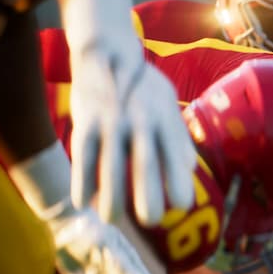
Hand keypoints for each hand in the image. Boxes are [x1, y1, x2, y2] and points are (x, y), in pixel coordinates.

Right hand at [64, 0, 196, 224]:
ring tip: (112, 221)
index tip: (183, 206)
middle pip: (144, 162)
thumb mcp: (168, 105)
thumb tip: (191, 169)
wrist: (106, 52)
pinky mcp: (85, 121)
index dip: (178, 181)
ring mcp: (110, 121)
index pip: (175, 154)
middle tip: (153, 221)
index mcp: (164, 118)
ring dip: (110, 195)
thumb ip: (178, 136)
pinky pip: (83, 154)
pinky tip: (82, 203)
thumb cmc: (143, 88)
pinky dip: (81, 180)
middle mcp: (139, 120)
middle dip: (148, 194)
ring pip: (110, 163)